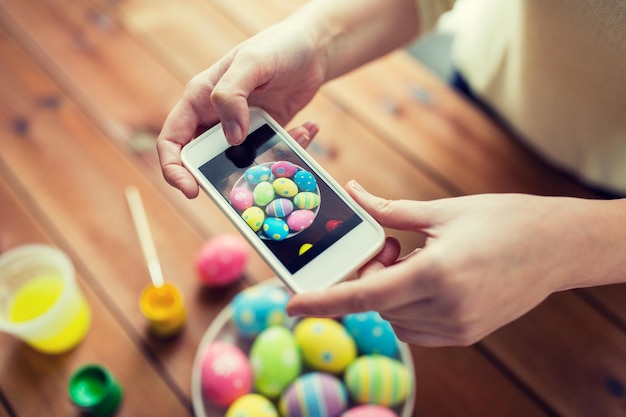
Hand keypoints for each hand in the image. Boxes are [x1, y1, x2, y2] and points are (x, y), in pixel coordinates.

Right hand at [157, 20, 326, 197]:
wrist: (312, 48)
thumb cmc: (277, 47)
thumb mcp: (251, 63)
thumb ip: (232, 95)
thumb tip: (232, 137)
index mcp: (199, 100)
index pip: (172, 141)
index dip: (174, 169)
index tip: (191, 190)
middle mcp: (215, 117)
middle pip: (204, 160)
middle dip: (224, 176)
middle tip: (248, 185)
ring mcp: (241, 128)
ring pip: (241, 162)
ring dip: (266, 161)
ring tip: (295, 136)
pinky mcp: (266, 134)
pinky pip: (270, 153)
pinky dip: (290, 148)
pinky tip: (307, 129)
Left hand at [287, 182, 608, 345]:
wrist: (557, 246)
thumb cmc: (503, 220)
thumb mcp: (442, 211)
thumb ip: (390, 210)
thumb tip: (354, 193)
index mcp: (437, 275)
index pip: (366, 296)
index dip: (324, 301)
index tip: (291, 304)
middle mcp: (446, 309)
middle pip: (377, 304)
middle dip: (367, 279)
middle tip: (385, 246)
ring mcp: (458, 327)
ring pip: (394, 318)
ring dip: (386, 292)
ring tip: (409, 257)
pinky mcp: (467, 334)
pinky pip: (416, 327)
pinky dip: (404, 305)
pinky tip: (422, 276)